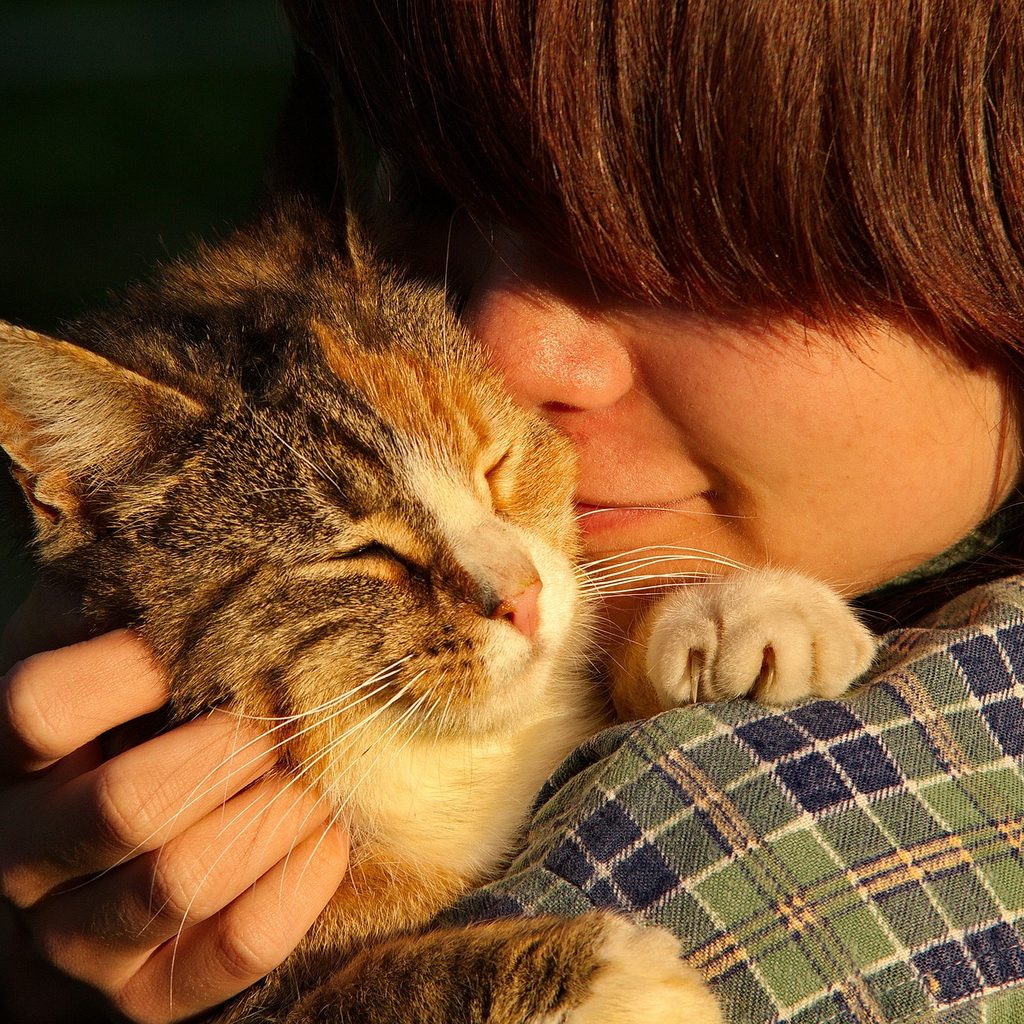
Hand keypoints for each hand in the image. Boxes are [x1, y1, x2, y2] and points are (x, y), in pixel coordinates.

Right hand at [0, 585, 348, 1023]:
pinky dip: (299, 885)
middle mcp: (28, 855)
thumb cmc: (123, 732)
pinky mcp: (149, 996)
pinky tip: (326, 835)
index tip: (200, 646)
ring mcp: (81, 938)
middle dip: (229, 750)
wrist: (98, 869)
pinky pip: (235, 950)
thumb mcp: (105, 660)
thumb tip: (193, 530)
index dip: (128, 667)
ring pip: (183, 881)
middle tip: (280, 717)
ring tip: (310, 772)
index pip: (38, 706)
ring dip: (273, 814)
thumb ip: (131, 607)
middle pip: (127, 803)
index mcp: (12, 757)